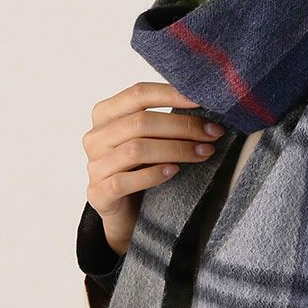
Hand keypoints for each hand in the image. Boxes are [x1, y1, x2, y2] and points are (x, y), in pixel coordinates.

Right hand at [82, 82, 225, 255]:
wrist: (126, 213)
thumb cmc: (142, 169)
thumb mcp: (152, 140)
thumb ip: (166, 122)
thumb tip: (208, 113)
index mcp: (106, 115)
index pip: (138, 94)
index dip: (171, 94)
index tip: (203, 100)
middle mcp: (96, 137)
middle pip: (141, 122)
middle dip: (183, 126)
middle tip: (213, 133)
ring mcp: (94, 165)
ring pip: (136, 150)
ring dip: (176, 149)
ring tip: (203, 153)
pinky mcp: (98, 193)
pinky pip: (125, 181)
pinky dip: (153, 174)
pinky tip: (174, 171)